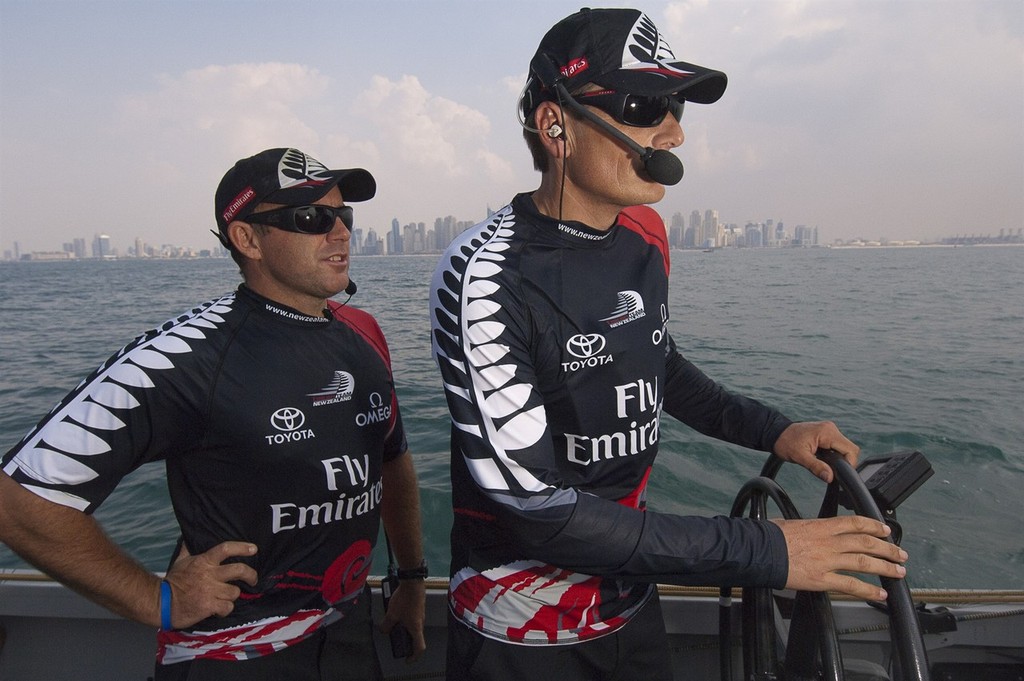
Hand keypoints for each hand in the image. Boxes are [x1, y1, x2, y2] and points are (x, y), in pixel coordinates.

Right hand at [164, 541, 258, 628]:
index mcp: (203, 561)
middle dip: (251, 575)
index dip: (242, 548)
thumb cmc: (173, 582)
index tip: (254, 549)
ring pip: (234, 592)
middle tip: (253, 579)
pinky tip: (219, 609)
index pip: (226, 549)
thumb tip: (189, 536)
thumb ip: (188, 548)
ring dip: (232, 596)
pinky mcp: (209, 606)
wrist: (161, 603)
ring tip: (225, 597)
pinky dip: (225, 609)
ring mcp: (210, 590)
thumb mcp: (180, 561)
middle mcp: (209, 574)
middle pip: (239, 570)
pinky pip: (227, 607)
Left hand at [379, 579, 426, 660]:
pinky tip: (395, 612)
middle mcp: (420, 622)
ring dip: (403, 627)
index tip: (408, 659)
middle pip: (415, 637)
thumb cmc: (405, 598)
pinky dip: (404, 619)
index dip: (414, 656)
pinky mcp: (418, 607)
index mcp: (416, 628)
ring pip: (413, 626)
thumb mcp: (391, 614)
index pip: (419, 648)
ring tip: (392, 621)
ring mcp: (420, 614)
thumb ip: (386, 625)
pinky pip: (412, 618)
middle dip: (404, 640)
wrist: (412, 582)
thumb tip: (383, 630)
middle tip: (395, 638)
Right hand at [772, 516, 906, 600]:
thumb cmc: (770, 537)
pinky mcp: (822, 579)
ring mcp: (828, 561)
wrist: (759, 550)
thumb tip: (810, 530)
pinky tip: (881, 594)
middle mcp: (829, 542)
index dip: (874, 525)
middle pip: (866, 543)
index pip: (855, 523)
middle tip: (900, 554)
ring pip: (865, 563)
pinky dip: (869, 591)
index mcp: (822, 526)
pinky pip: (851, 585)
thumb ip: (808, 528)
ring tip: (899, 573)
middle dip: (887, 549)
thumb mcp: (792, 523)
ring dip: (886, 568)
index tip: (885, 529)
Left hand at [773, 421, 859, 482]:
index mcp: (827, 432)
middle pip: (850, 449)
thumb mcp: (799, 457)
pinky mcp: (826, 434)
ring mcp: (829, 430)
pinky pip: (837, 446)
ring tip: (825, 464)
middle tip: (831, 470)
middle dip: (844, 462)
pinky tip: (824, 459)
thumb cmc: (785, 442)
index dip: (849, 464)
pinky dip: (834, 454)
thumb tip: (830, 477)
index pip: (850, 450)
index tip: (839, 473)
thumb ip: (816, 467)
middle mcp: (831, 429)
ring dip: (838, 458)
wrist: (776, 433)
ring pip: (844, 448)